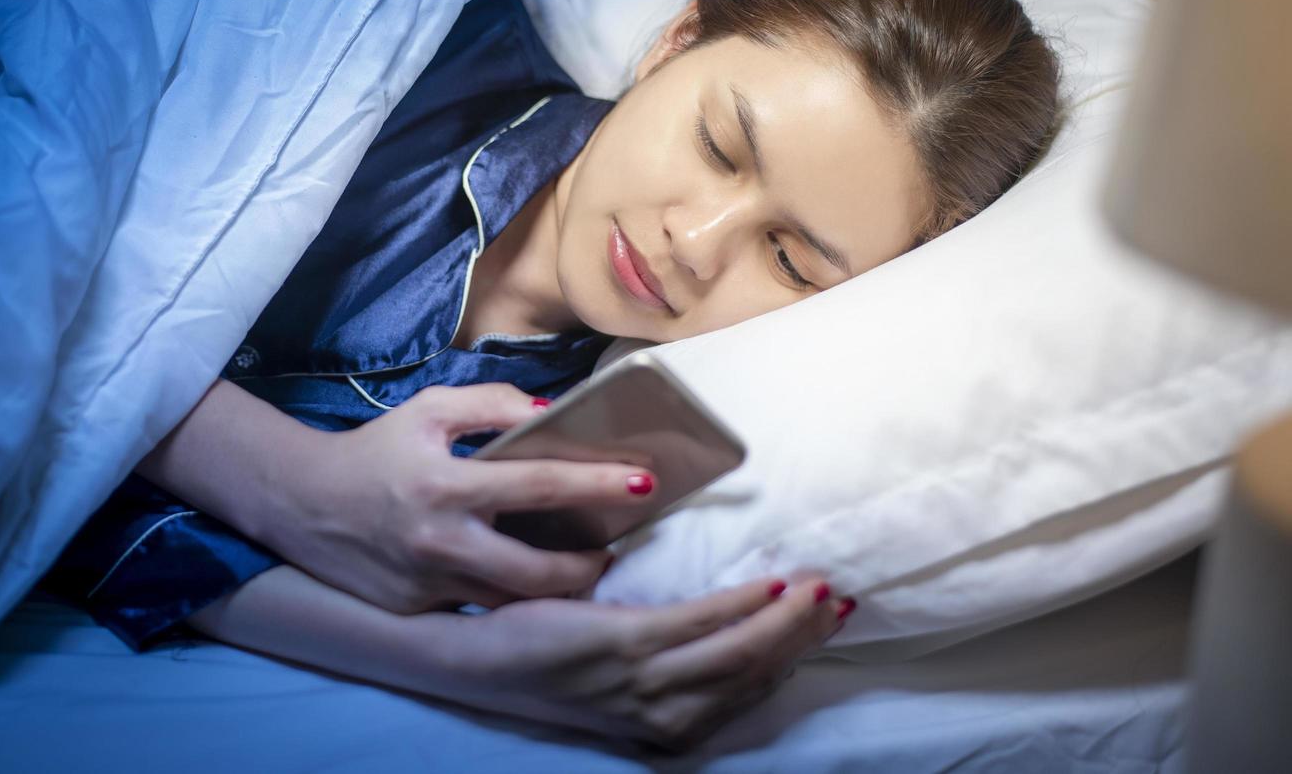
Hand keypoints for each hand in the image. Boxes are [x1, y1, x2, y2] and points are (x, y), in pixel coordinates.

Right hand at [257, 383, 656, 613]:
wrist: (301, 502)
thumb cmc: (376, 450)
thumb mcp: (429, 410)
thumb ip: (492, 405)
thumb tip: (551, 415)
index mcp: (447, 486)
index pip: (540, 487)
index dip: (597, 485)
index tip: (643, 482)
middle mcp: (441, 542)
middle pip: (539, 571)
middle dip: (589, 566)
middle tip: (612, 550)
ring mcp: (428, 585)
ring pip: (513, 603)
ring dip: (553, 589)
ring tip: (578, 567)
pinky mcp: (416, 611)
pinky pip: (476, 608)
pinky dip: (506, 596)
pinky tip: (523, 579)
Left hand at [438, 574, 849, 750]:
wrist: (471, 658)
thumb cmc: (542, 657)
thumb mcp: (614, 673)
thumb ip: (663, 659)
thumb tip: (716, 619)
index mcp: (663, 724)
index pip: (746, 693)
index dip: (792, 657)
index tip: (828, 623)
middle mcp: (660, 716)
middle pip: (753, 676)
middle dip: (803, 639)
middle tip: (841, 602)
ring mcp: (642, 684)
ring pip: (737, 654)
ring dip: (787, 622)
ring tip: (820, 590)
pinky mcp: (620, 646)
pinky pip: (698, 624)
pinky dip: (742, 607)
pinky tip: (769, 588)